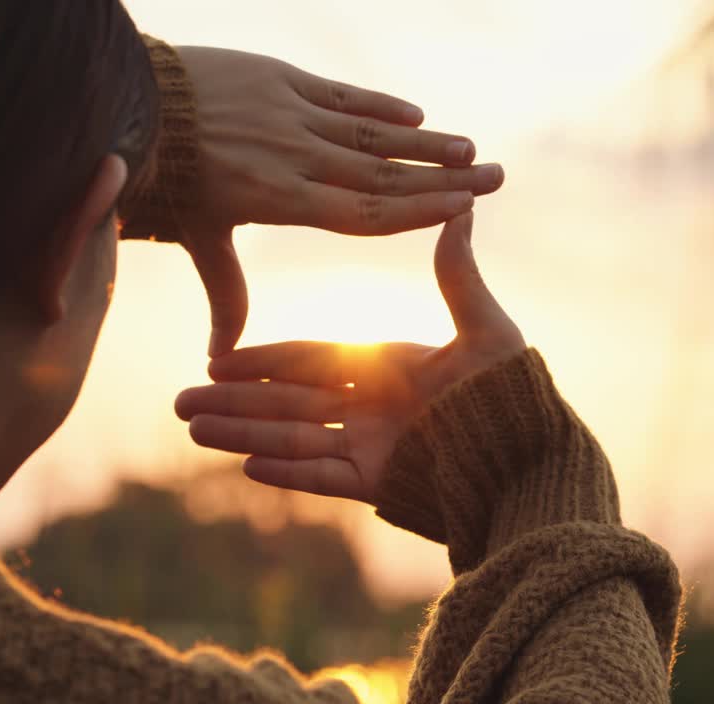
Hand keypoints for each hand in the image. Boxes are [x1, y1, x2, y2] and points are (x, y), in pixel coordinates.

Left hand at [174, 47, 505, 355]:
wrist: (135, 107)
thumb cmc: (164, 182)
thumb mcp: (198, 237)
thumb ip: (224, 290)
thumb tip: (219, 353)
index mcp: (278, 199)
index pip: (362, 211)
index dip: (415, 213)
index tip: (463, 211)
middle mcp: (294, 156)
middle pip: (382, 172)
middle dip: (442, 177)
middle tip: (496, 177)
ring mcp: (290, 114)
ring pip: (370, 132)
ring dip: (424, 141)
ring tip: (471, 150)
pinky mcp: (281, 79)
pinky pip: (341, 95)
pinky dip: (380, 105)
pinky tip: (416, 115)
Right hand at [174, 213, 523, 504]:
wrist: (533, 459)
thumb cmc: (514, 393)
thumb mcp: (485, 329)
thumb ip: (458, 276)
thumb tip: (462, 209)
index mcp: (385, 367)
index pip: (309, 360)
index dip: (263, 359)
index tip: (219, 359)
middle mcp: (368, 408)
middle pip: (286, 403)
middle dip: (233, 404)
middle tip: (180, 404)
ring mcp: (369, 448)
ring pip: (293, 440)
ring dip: (243, 436)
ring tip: (194, 433)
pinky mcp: (378, 485)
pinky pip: (322, 478)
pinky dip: (287, 473)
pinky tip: (245, 466)